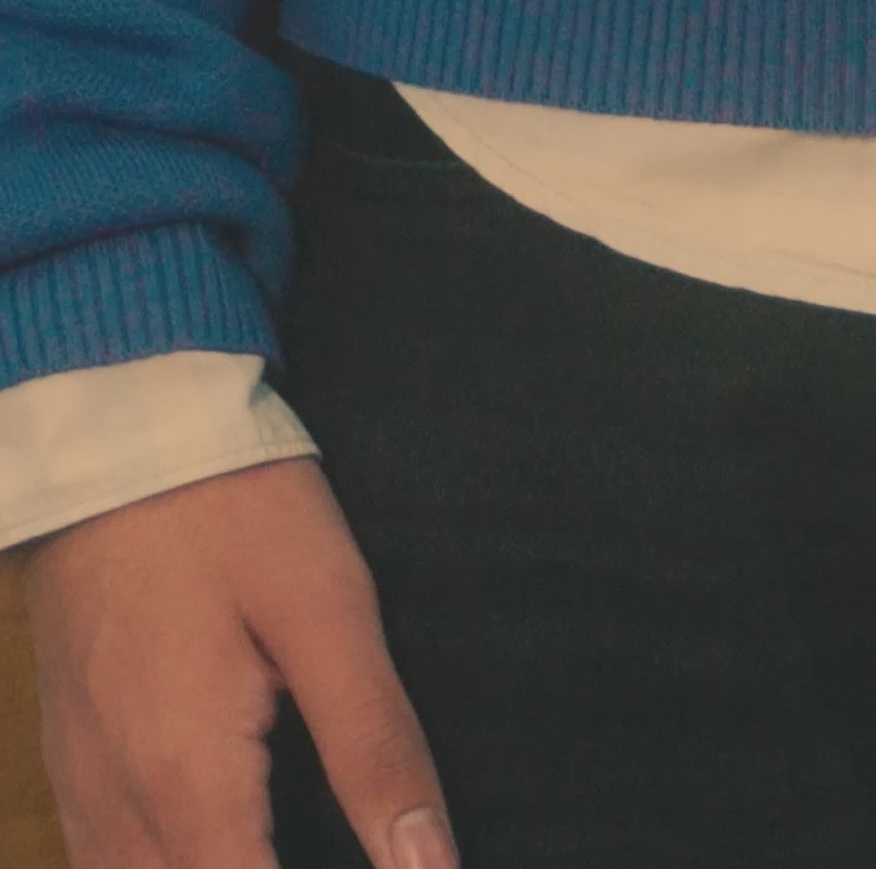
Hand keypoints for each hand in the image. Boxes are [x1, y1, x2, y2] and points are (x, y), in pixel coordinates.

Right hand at [21, 454, 458, 868]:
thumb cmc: (228, 507)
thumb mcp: (327, 609)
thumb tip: (430, 861)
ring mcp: (82, 781)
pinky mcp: (68, 751)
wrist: (114, 428)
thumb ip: (374, 745)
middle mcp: (119, 804)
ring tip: (275, 844)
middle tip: (342, 846)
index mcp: (189, 783)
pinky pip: (99, 861)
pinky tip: (204, 848)